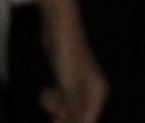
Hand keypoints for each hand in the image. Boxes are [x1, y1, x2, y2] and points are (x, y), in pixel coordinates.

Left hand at [37, 0, 109, 122]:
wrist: (60, 31)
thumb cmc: (68, 57)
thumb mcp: (70, 88)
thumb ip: (74, 110)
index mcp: (98, 94)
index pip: (87, 121)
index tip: (54, 119)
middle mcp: (92, 91)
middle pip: (75, 117)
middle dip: (60, 116)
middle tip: (50, 112)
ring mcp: (78, 86)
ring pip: (64, 109)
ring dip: (52, 106)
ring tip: (47, 94)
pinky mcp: (66, 82)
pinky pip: (57, 100)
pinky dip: (49, 98)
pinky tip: (46, 89)